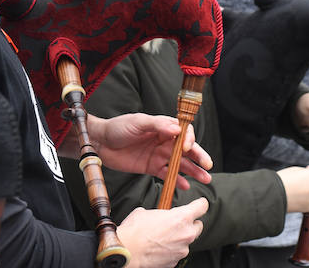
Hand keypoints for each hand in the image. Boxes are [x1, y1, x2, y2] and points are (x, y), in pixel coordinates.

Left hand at [63, 114, 213, 189]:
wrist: (100, 143)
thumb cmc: (119, 127)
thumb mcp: (139, 122)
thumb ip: (158, 125)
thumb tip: (177, 130)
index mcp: (163, 127)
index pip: (184, 133)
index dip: (189, 140)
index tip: (188, 147)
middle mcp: (164, 141)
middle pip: (187, 150)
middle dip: (199, 157)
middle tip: (208, 166)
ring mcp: (159, 155)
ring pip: (181, 164)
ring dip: (193, 170)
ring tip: (205, 178)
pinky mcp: (151, 168)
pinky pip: (168, 175)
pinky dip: (177, 180)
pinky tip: (186, 186)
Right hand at [117, 197, 207, 267]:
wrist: (125, 252)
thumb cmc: (134, 230)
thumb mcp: (147, 212)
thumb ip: (160, 213)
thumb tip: (159, 216)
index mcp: (181, 217)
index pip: (202, 206)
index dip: (200, 204)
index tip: (199, 204)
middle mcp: (186, 234)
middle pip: (198, 226)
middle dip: (190, 224)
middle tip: (177, 223)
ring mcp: (181, 250)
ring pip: (187, 241)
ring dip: (179, 238)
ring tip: (163, 237)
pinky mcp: (175, 262)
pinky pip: (177, 253)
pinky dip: (171, 250)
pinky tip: (159, 248)